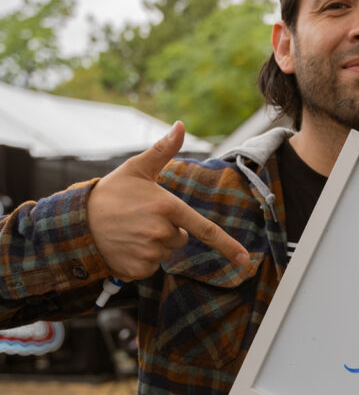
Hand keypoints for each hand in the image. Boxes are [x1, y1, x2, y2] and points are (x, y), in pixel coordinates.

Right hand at [86, 121, 249, 280]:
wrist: (77, 222)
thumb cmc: (111, 193)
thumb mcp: (137, 169)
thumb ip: (163, 150)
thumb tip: (181, 124)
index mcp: (166, 207)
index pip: (204, 229)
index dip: (227, 246)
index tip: (244, 259)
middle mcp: (161, 232)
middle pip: (181, 238)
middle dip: (168, 230)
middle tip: (141, 218)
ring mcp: (149, 252)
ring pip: (166, 252)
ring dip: (154, 244)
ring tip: (130, 231)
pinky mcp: (137, 269)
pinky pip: (151, 266)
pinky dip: (141, 259)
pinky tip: (125, 245)